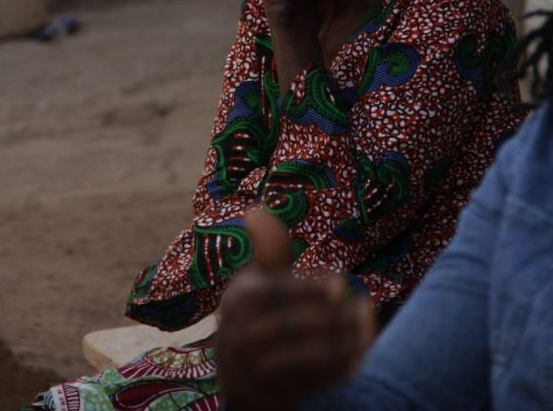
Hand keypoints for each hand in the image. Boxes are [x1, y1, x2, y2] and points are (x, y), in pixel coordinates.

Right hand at [215, 211, 375, 410]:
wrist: (238, 370)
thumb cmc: (258, 310)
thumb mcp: (259, 278)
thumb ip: (269, 249)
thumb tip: (255, 210)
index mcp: (238, 299)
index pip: (276, 292)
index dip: (309, 287)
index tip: (340, 283)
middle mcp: (237, 335)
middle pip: (292, 326)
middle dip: (332, 316)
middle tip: (363, 307)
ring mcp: (251, 370)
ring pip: (302, 358)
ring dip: (341, 343)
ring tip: (366, 328)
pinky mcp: (268, 397)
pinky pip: (307, 385)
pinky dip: (336, 371)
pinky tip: (358, 355)